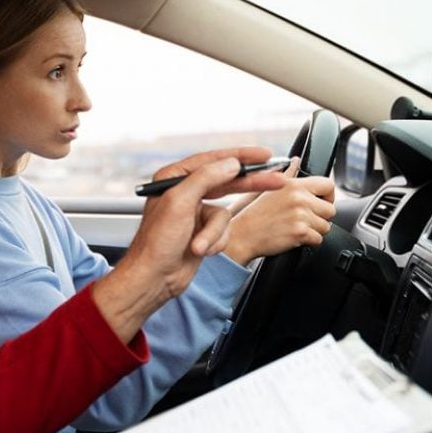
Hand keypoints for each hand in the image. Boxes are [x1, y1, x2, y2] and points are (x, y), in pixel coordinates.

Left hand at [92, 147, 288, 342]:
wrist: (155, 277)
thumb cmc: (157, 242)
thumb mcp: (180, 203)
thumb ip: (206, 178)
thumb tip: (231, 163)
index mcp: (173, 178)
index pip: (212, 160)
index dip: (240, 156)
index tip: (264, 155)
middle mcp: (183, 192)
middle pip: (226, 181)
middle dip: (249, 184)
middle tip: (276, 180)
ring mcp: (194, 212)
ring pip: (224, 214)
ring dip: (214, 233)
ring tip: (198, 245)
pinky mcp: (202, 230)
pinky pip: (223, 231)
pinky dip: (214, 241)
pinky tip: (199, 250)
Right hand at [223, 166, 335, 265]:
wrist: (242, 236)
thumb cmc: (254, 215)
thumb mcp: (269, 189)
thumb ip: (288, 174)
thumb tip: (296, 161)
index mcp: (293, 185)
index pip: (328, 185)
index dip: (327, 196)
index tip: (319, 203)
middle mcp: (298, 198)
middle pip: (330, 210)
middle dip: (319, 217)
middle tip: (301, 219)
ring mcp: (300, 215)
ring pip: (325, 226)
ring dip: (314, 230)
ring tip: (294, 228)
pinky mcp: (300, 232)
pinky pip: (318, 239)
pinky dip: (308, 241)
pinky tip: (293, 236)